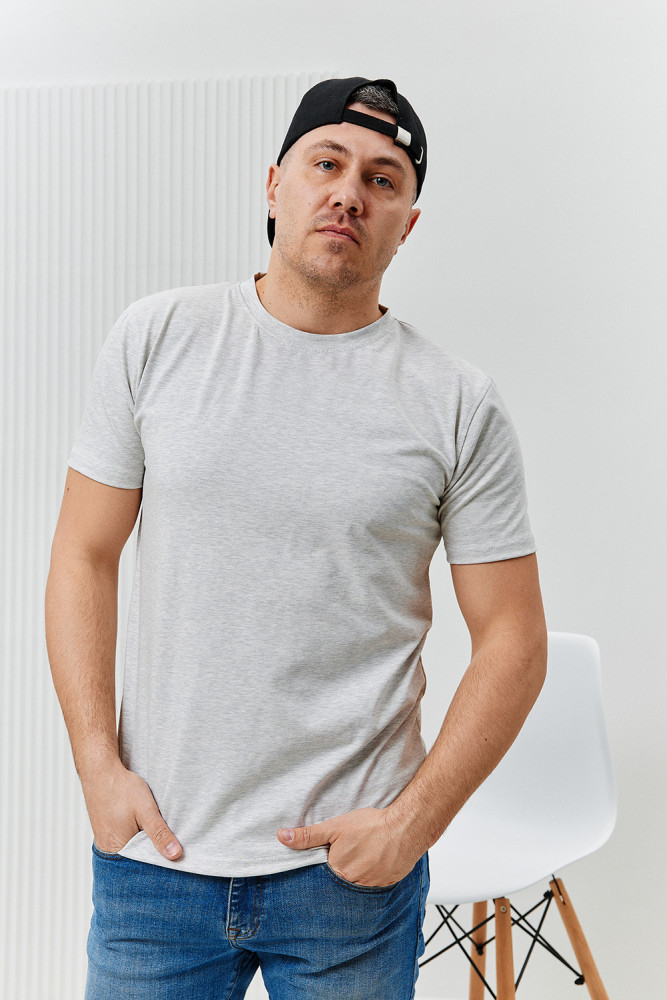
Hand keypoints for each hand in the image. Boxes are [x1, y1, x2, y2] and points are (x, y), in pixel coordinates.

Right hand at [81, 759, 182, 860]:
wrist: (101, 770)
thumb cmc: (121, 788)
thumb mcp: (146, 810)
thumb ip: (160, 834)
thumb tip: (175, 855)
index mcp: (116, 849)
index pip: (143, 863)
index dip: (159, 857)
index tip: (174, 850)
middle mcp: (107, 848)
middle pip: (136, 856)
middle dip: (151, 848)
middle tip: (162, 832)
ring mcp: (104, 839)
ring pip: (131, 846)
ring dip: (142, 839)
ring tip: (148, 824)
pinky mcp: (104, 830)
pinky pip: (123, 838)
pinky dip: (134, 833)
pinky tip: (139, 822)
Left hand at [277, 807, 419, 886]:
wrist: (406, 827)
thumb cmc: (372, 826)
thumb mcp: (335, 827)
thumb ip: (308, 836)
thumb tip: (283, 837)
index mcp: (338, 873)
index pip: (320, 879)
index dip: (321, 868)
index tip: (325, 860)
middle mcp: (354, 885)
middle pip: (338, 884)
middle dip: (338, 873)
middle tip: (348, 856)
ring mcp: (372, 887)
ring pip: (356, 886)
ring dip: (355, 875)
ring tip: (360, 858)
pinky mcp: (386, 885)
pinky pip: (373, 886)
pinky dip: (370, 876)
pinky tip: (373, 862)